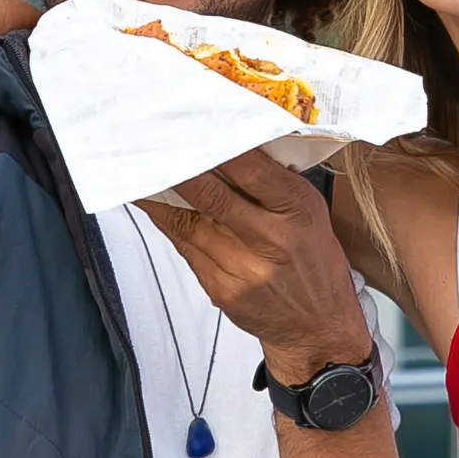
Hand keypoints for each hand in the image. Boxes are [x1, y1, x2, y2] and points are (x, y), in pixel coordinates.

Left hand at [136, 152, 371, 387]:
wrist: (316, 327)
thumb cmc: (313, 261)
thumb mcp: (310, 212)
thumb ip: (273, 183)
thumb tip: (227, 147)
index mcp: (297, 210)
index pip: (251, 170)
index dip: (217, 148)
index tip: (192, 130)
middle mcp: (271, 240)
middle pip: (212, 197)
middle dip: (179, 170)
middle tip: (152, 146)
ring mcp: (243, 269)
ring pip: (189, 223)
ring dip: (160, 195)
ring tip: (142, 169)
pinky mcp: (221, 289)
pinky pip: (185, 248)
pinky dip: (167, 222)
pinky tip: (154, 204)